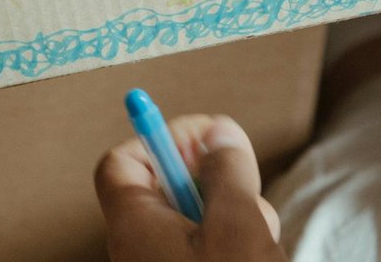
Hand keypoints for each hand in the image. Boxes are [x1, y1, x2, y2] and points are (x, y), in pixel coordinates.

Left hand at [96, 115, 285, 261]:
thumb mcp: (236, 224)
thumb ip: (227, 171)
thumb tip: (218, 131)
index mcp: (132, 225)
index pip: (122, 161)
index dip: (160, 138)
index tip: (205, 136)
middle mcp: (136, 246)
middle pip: (167, 187)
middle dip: (214, 181)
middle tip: (246, 190)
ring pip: (193, 220)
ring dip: (232, 217)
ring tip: (258, 238)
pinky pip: (202, 248)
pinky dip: (231, 243)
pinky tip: (256, 253)